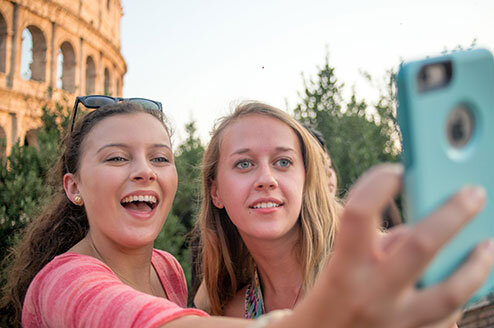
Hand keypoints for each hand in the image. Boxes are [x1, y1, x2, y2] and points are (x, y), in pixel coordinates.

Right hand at [283, 164, 493, 327]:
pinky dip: (460, 296)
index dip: (378, 184)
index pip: (357, 214)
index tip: (398, 170)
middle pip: (419, 245)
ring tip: (488, 246)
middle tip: (474, 192)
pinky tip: (466, 281)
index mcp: (343, 268)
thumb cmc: (330, 299)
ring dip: (475, 266)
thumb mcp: (340, 266)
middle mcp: (370, 294)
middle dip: (452, 214)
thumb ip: (378, 246)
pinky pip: (447, 319)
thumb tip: (420, 229)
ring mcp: (394, 322)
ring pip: (448, 293)